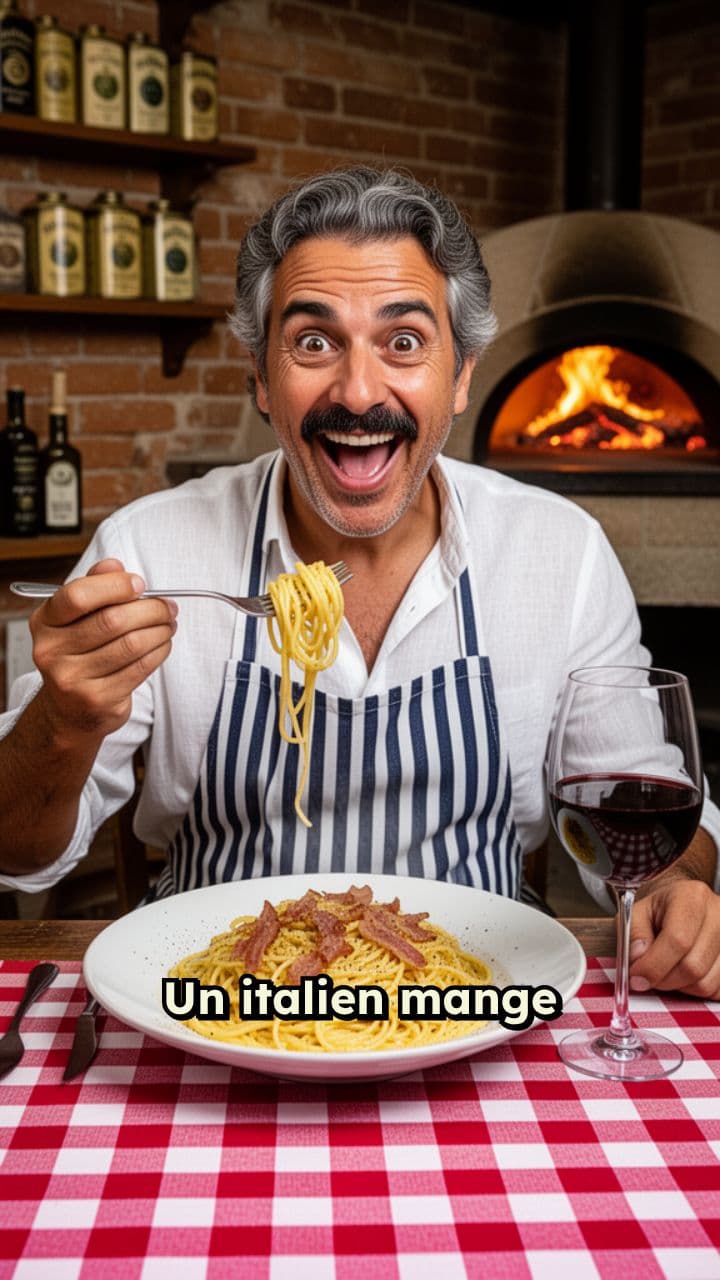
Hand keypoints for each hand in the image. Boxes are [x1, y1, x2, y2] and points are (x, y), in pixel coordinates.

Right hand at [30, 557, 176, 741]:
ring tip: (169, 624)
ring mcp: (73, 679)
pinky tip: (162, 644)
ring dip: (160, 630)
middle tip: (168, 607)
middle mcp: (52, 651)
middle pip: (112, 620)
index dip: (115, 586)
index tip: (139, 584)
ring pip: (131, 644)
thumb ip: (94, 587)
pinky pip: (140, 668)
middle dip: (150, 609)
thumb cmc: (78, 654)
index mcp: (44, 622)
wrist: (69, 710)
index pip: (78, 596)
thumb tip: (115, 566)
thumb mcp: (77, 618)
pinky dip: (159, 651)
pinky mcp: (98, 700)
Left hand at [629, 877, 719, 1000]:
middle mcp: (719, 915)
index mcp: (693, 897)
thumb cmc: (660, 910)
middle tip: (646, 977)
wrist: (683, 905)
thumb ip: (633, 934)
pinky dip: (694, 990)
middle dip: (663, 980)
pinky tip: (683, 974)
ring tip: (666, 970)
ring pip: (705, 984)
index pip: (678, 939)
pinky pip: (716, 991)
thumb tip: (639, 959)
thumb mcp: (637, 911)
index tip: (636, 977)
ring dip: (679, 987)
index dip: (654, 965)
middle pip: (692, 967)